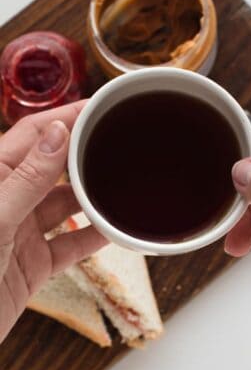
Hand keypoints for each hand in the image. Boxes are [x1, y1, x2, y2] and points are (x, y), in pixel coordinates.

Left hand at [0, 101, 106, 342]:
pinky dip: (93, 238)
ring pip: (66, 206)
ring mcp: (21, 232)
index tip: (97, 106)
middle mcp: (8, 201)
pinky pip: (71, 245)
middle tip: (118, 142)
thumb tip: (58, 132)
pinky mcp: (34, 263)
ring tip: (121, 186)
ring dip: (92, 198)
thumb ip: (27, 178)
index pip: (33, 135)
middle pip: (54, 168)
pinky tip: (115, 229)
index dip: (65, 117)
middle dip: (84, 155)